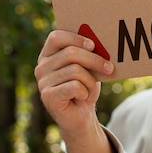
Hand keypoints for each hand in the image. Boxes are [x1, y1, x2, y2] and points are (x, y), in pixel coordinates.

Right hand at [35, 30, 115, 152]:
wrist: (81, 116)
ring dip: (91, 81)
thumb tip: (102, 44)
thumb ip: (89, 54)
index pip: (56, 36)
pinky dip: (85, 92)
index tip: (93, 45)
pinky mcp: (48, 96)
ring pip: (75, 71)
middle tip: (109, 68)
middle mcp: (41, 66)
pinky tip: (83, 97)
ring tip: (91, 89)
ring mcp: (42, 82)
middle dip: (94, 60)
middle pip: (70, 53)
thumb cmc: (85, 87)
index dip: (76, 38)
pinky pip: (74, 86)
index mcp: (48, 54)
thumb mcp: (88, 67)